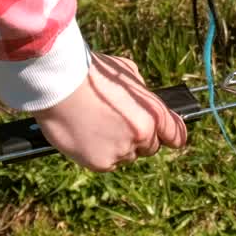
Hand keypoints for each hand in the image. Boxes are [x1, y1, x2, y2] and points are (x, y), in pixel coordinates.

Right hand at [38, 53, 187, 171]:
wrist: (59, 84)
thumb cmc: (92, 73)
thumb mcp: (127, 72)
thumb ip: (142, 92)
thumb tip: (144, 101)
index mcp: (154, 113)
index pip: (176, 135)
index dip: (170, 136)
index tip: (166, 136)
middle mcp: (143, 135)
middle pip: (150, 147)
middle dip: (138, 139)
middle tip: (116, 124)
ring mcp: (122, 151)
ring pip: (127, 156)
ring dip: (116, 146)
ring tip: (95, 125)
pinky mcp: (101, 163)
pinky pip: (106, 163)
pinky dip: (97, 153)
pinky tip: (85, 135)